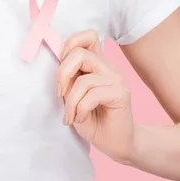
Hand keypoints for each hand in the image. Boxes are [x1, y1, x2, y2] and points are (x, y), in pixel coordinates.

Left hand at [56, 29, 134, 163]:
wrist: (115, 143)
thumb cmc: (92, 120)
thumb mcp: (73, 97)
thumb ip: (69, 80)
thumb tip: (58, 63)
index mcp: (96, 65)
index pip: (88, 37)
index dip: (71, 43)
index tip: (62, 67)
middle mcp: (107, 68)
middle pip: (79, 54)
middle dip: (62, 74)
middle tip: (59, 94)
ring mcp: (116, 80)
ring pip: (83, 80)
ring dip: (70, 102)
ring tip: (70, 117)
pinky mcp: (121, 94)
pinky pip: (91, 96)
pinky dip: (80, 110)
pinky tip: (80, 120)